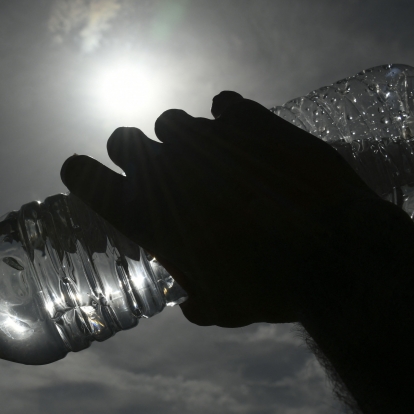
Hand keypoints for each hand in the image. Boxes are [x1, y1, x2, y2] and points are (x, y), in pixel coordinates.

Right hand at [60, 92, 386, 326]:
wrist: (332, 250)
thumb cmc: (266, 287)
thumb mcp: (223, 307)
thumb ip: (197, 300)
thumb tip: (191, 303)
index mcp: (144, 214)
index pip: (85, 177)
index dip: (81, 173)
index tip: (84, 172)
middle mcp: (164, 169)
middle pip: (123, 139)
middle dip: (132, 150)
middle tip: (155, 167)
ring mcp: (205, 138)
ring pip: (172, 121)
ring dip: (181, 137)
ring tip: (209, 156)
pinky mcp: (249, 119)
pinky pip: (224, 105)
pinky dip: (228, 118)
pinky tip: (244, 135)